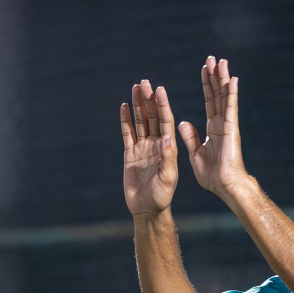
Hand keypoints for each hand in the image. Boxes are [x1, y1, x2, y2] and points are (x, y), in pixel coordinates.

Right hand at [120, 80, 179, 216]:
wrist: (147, 209)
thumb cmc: (162, 196)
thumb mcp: (168, 177)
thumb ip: (167, 157)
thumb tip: (166, 137)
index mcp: (168, 147)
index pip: (165, 121)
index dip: (163, 105)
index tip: (160, 89)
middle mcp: (156, 144)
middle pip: (152, 117)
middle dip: (149, 99)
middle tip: (145, 82)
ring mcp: (142, 148)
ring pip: (140, 122)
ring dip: (138, 105)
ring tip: (136, 88)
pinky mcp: (130, 155)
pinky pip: (127, 134)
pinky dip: (125, 120)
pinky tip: (125, 107)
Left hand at [178, 57, 250, 199]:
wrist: (225, 186)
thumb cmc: (212, 175)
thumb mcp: (195, 154)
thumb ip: (190, 137)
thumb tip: (182, 123)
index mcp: (212, 128)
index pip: (209, 101)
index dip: (207, 85)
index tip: (205, 70)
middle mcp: (220, 123)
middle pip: (216, 94)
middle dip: (214, 76)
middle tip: (212, 58)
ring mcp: (226, 124)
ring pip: (223, 96)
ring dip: (222, 78)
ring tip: (220, 61)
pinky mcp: (230, 129)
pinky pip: (229, 107)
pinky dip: (231, 93)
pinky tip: (231, 79)